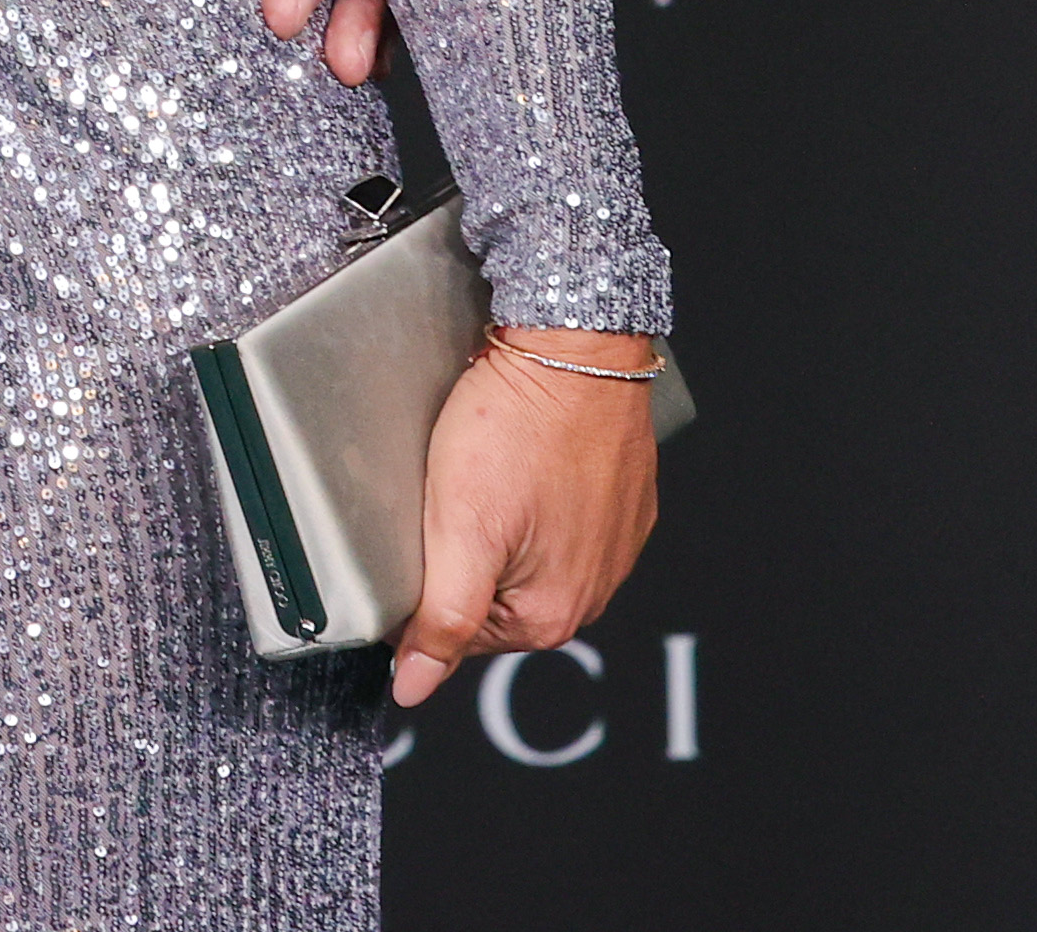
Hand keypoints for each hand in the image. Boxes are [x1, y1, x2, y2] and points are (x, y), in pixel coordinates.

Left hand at [387, 329, 663, 708]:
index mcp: (551, 615)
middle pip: (493, 596)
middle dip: (462, 554)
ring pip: (525, 555)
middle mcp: (593, 590)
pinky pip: (560, 518)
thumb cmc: (517, 429)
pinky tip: (516, 460)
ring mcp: (614, 544)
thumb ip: (440, 619)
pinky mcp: (622, 500)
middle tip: (449, 497)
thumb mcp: (459, 531)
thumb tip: (415, 687)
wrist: (574, 350)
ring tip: (485, 472)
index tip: (416, 537)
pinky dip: (533, 495)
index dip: (422, 586)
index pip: (457, 633)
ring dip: (497, 524)